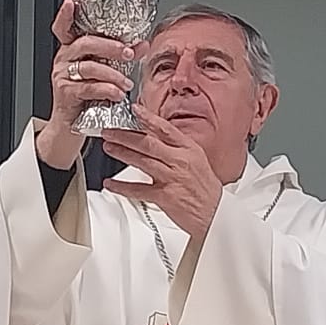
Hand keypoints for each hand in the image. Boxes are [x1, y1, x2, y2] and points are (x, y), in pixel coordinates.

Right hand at [34, 0, 139, 168]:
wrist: (71, 126)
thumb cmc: (88, 96)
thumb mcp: (106, 72)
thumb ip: (122, 56)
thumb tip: (143, 44)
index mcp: (72, 49)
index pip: (63, 27)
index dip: (65, 14)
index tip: (71, 2)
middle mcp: (64, 59)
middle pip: (85, 44)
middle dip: (110, 46)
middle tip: (128, 53)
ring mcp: (62, 76)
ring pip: (89, 67)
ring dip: (113, 74)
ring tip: (127, 84)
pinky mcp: (65, 93)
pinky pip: (88, 88)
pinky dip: (106, 90)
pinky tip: (117, 94)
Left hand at [101, 108, 223, 240]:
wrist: (216, 214)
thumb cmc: (206, 189)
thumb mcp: (197, 161)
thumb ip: (178, 150)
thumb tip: (157, 139)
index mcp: (190, 149)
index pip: (166, 129)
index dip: (148, 118)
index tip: (134, 110)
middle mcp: (180, 161)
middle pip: (148, 143)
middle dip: (125, 135)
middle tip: (109, 131)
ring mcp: (172, 178)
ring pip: (141, 161)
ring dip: (122, 153)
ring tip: (109, 147)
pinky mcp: (165, 196)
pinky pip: (138, 190)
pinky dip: (121, 186)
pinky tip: (110, 183)